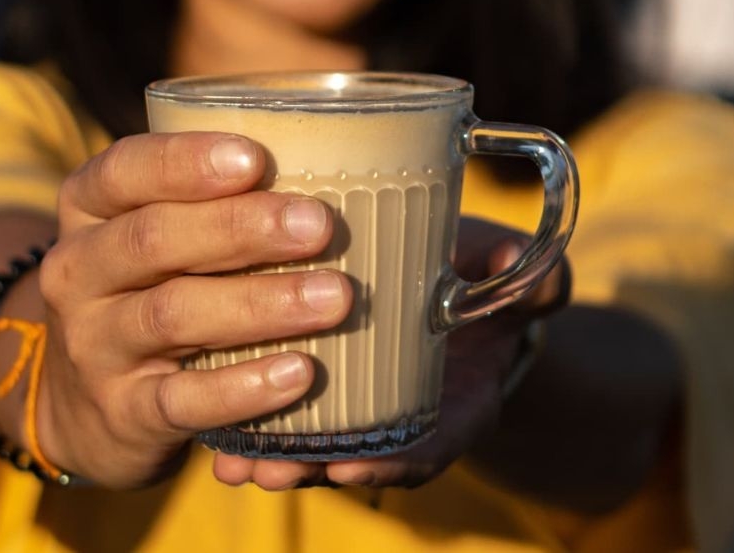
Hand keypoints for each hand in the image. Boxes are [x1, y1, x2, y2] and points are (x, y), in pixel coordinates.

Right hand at [29, 132, 348, 487]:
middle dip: (238, 228)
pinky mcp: (123, 411)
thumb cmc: (144, 290)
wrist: (82, 406)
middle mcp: (77, 272)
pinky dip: (242, 387)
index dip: (184, 163)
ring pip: (172, 316)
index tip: (254, 159)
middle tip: (318, 224)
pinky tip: (297, 373)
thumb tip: (327, 157)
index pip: (122, 171)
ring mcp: (94, 345)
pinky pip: (183, 400)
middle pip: (152, 240)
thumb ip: (205, 198)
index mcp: (85, 210)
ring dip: (259, 304)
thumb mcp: (145, 235)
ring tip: (334, 298)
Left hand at [211, 217, 569, 491]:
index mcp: (453, 399)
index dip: (393, 462)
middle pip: (354, 455)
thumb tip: (516, 260)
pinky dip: (248, 427)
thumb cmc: (477, 271)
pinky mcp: (306, 377)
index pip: (427, 445)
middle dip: (312, 467)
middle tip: (273, 471)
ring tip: (232, 465)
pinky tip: (214, 443)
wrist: (458, 271)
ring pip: (310, 443)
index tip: (355, 468)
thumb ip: (519, 275)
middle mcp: (399, 413)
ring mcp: (355, 404)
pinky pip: (277, 409)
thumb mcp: (504, 273)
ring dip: (269, 456)